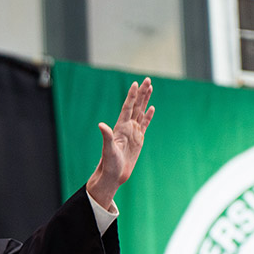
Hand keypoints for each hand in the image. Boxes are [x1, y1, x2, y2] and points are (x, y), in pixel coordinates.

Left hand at [86, 77, 154, 208]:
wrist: (114, 174)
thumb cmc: (109, 163)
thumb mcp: (108, 149)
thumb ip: (106, 136)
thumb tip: (101, 125)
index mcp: (120, 127)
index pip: (127, 107)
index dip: (131, 96)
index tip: (135, 83)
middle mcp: (127, 127)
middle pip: (136, 106)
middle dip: (142, 93)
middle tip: (148, 79)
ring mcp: (133, 133)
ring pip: (141, 113)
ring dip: (145, 100)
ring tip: (150, 88)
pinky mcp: (138, 139)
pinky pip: (144, 125)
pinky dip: (148, 116)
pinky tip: (151, 108)